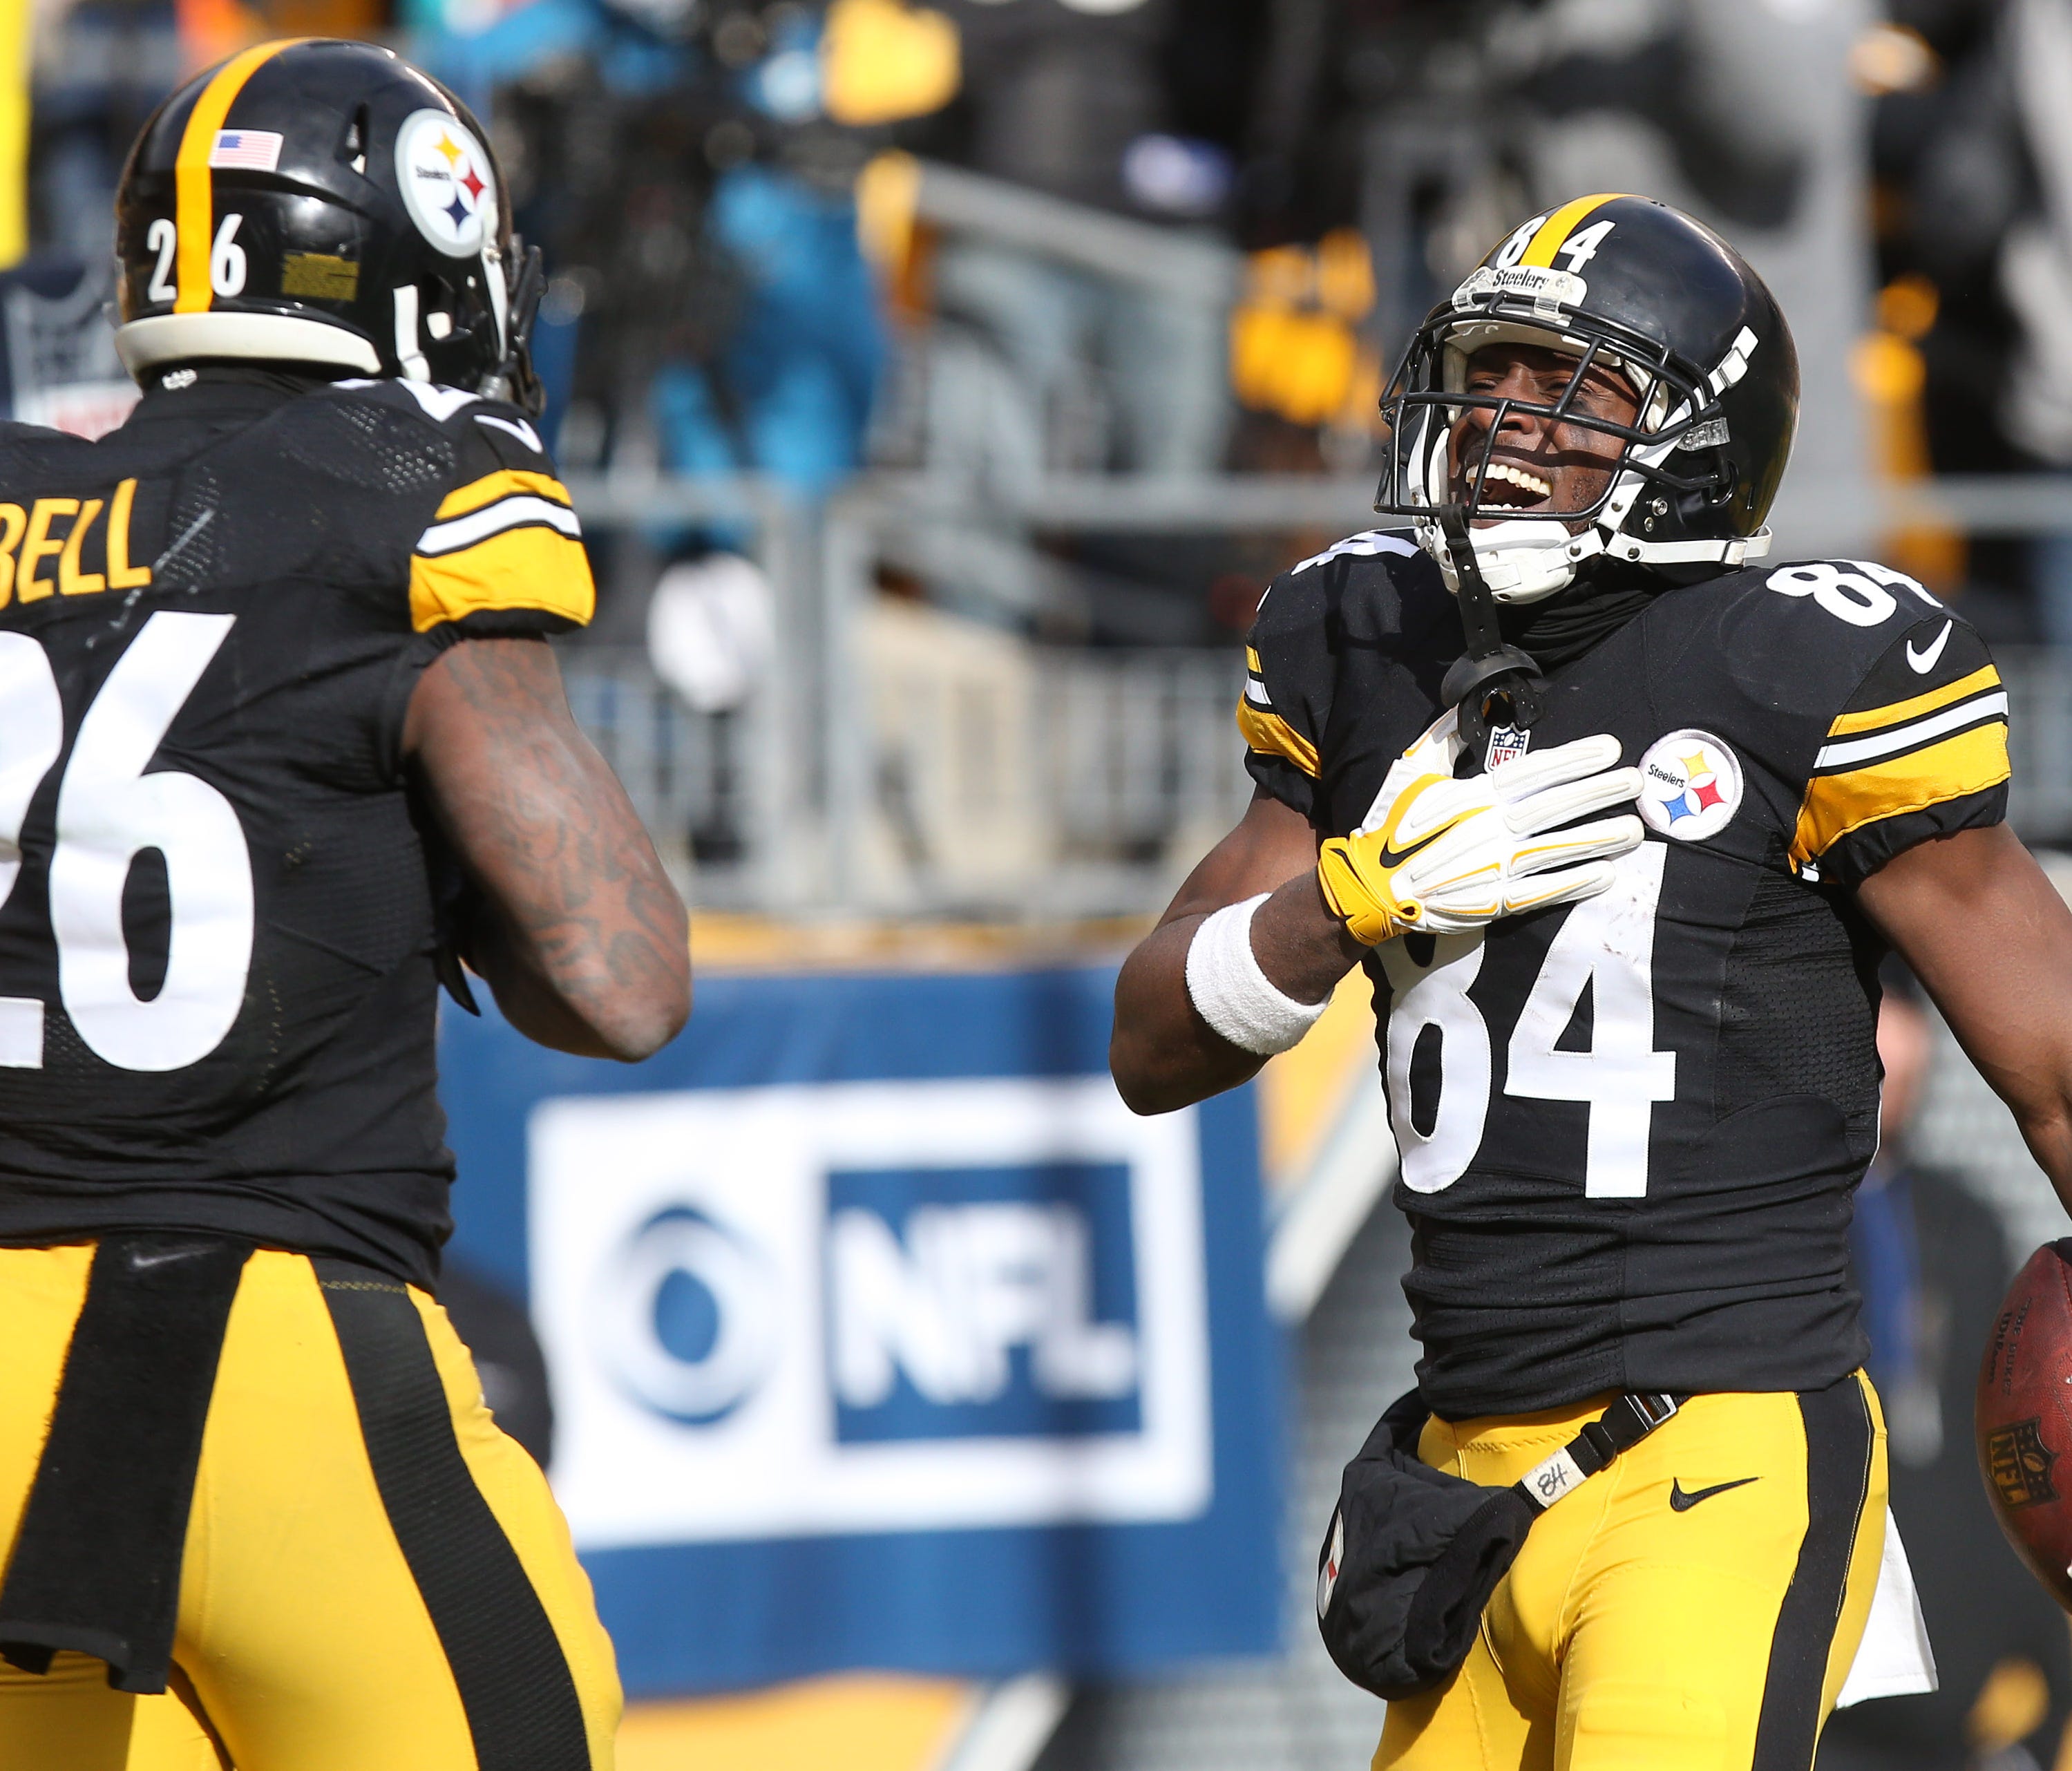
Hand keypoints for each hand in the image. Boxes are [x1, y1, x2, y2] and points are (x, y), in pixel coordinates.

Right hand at [1315, 712, 1644, 943]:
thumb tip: (1474, 705)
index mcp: (1473, 794)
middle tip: (1635, 781)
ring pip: (1557, 848)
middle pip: (1555, 805)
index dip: (1575, 758)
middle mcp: (1489, 827)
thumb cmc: (1391, 826)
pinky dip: (1574, 883)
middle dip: (1598, 792)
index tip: (1609, 748)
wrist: (1372, 887)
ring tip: (1633, 829)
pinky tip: (1604, 874)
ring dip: (1598, 838)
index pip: (1535, 771)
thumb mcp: (1411, 771)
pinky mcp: (1494, 901)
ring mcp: (1494, 866)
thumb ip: (1444, 737)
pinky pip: (1543, 891)